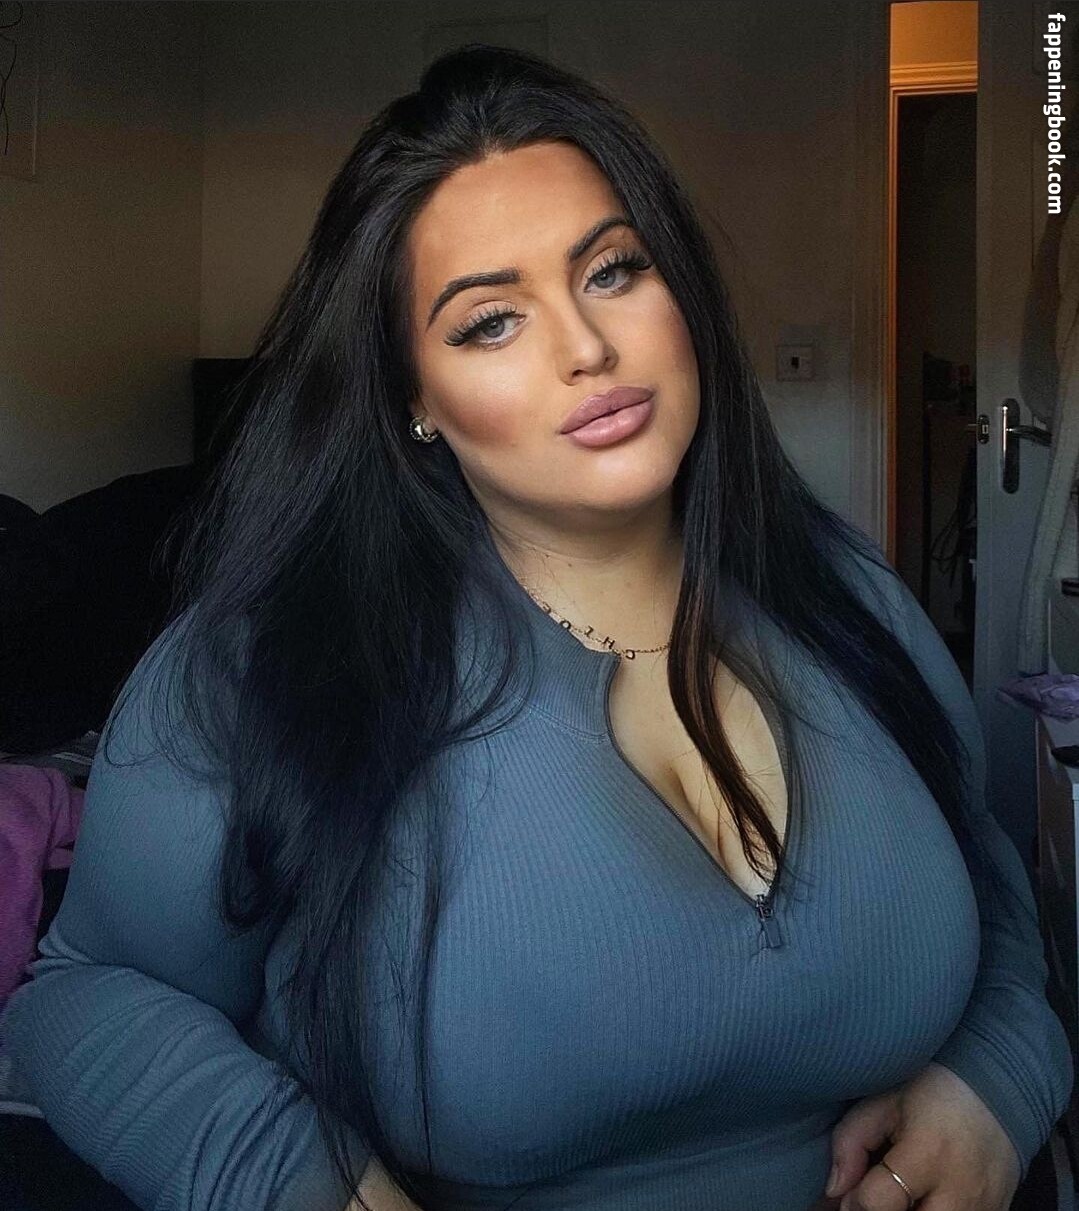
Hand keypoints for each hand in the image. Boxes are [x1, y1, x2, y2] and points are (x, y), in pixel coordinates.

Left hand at [823, 1062, 1020, 1209]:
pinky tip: (921, 1198)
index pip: (878, 1203)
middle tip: (876, 1198)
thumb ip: (851, 1143)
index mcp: (927, 1154)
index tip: (849, 1194)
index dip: (854, 1203)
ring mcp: (983, 1210)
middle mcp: (960, 1192)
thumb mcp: (883, 1101)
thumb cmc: (933, 1091)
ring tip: (899, 1195)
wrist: (997, 1091)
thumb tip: (835, 1191)